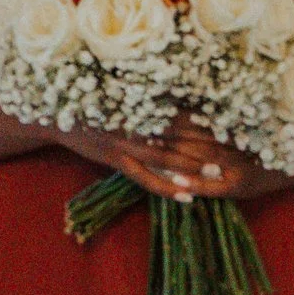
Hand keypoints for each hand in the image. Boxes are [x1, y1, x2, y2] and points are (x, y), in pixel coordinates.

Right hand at [64, 114, 273, 206]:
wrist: (56, 113)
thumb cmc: (93, 103)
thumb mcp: (122, 97)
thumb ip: (151, 101)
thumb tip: (180, 101)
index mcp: (144, 105)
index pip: (185, 116)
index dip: (209, 124)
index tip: (233, 128)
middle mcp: (139, 124)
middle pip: (182, 137)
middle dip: (210, 147)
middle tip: (237, 154)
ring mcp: (127, 144)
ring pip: (168, 159)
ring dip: (195, 168)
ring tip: (219, 175)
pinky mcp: (115, 161)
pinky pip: (145, 179)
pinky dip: (167, 188)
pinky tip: (186, 196)